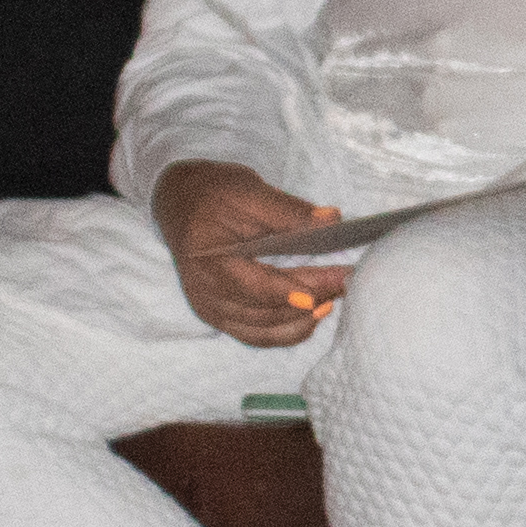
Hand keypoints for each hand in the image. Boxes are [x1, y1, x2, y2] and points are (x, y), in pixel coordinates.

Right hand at [150, 161, 349, 347]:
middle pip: (264, 310)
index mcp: (207, 258)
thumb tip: (331, 221)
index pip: (253, 285)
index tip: (324, 290)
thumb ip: (289, 211)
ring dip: (302, 320)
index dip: (289, 292)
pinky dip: (287, 331)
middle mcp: (205, 291)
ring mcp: (211, 308)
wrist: (180, 204)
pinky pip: (257, 336)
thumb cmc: (213, 194)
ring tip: (334, 298)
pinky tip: (312, 316)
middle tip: (345, 281)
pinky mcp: (220, 316)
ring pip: (263, 331)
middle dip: (309, 301)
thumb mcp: (249, 190)